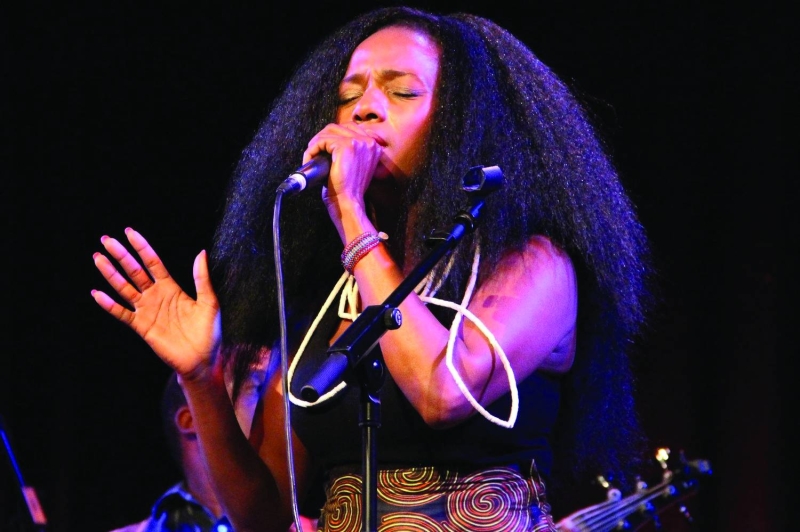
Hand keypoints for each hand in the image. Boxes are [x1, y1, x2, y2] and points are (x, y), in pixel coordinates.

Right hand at [91, 228, 220, 376]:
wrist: (202, 360)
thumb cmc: (209, 332)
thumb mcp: (209, 302)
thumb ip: (202, 278)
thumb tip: (201, 252)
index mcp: (172, 287)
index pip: (153, 262)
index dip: (142, 247)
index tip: (129, 232)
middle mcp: (156, 296)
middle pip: (135, 271)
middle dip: (121, 255)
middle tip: (106, 239)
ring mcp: (147, 311)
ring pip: (125, 288)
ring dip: (111, 274)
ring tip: (98, 258)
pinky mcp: (142, 327)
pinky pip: (122, 314)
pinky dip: (109, 305)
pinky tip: (97, 293)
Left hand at [303, 122, 382, 234]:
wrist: (348, 203)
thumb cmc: (348, 190)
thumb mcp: (354, 167)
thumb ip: (350, 153)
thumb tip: (331, 143)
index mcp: (374, 146)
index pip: (350, 128)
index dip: (333, 137)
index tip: (323, 149)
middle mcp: (369, 142)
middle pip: (339, 127)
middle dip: (323, 137)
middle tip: (314, 152)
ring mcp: (359, 142)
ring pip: (329, 131)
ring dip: (316, 142)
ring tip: (311, 156)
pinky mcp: (346, 146)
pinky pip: (322, 140)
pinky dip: (312, 149)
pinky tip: (309, 159)